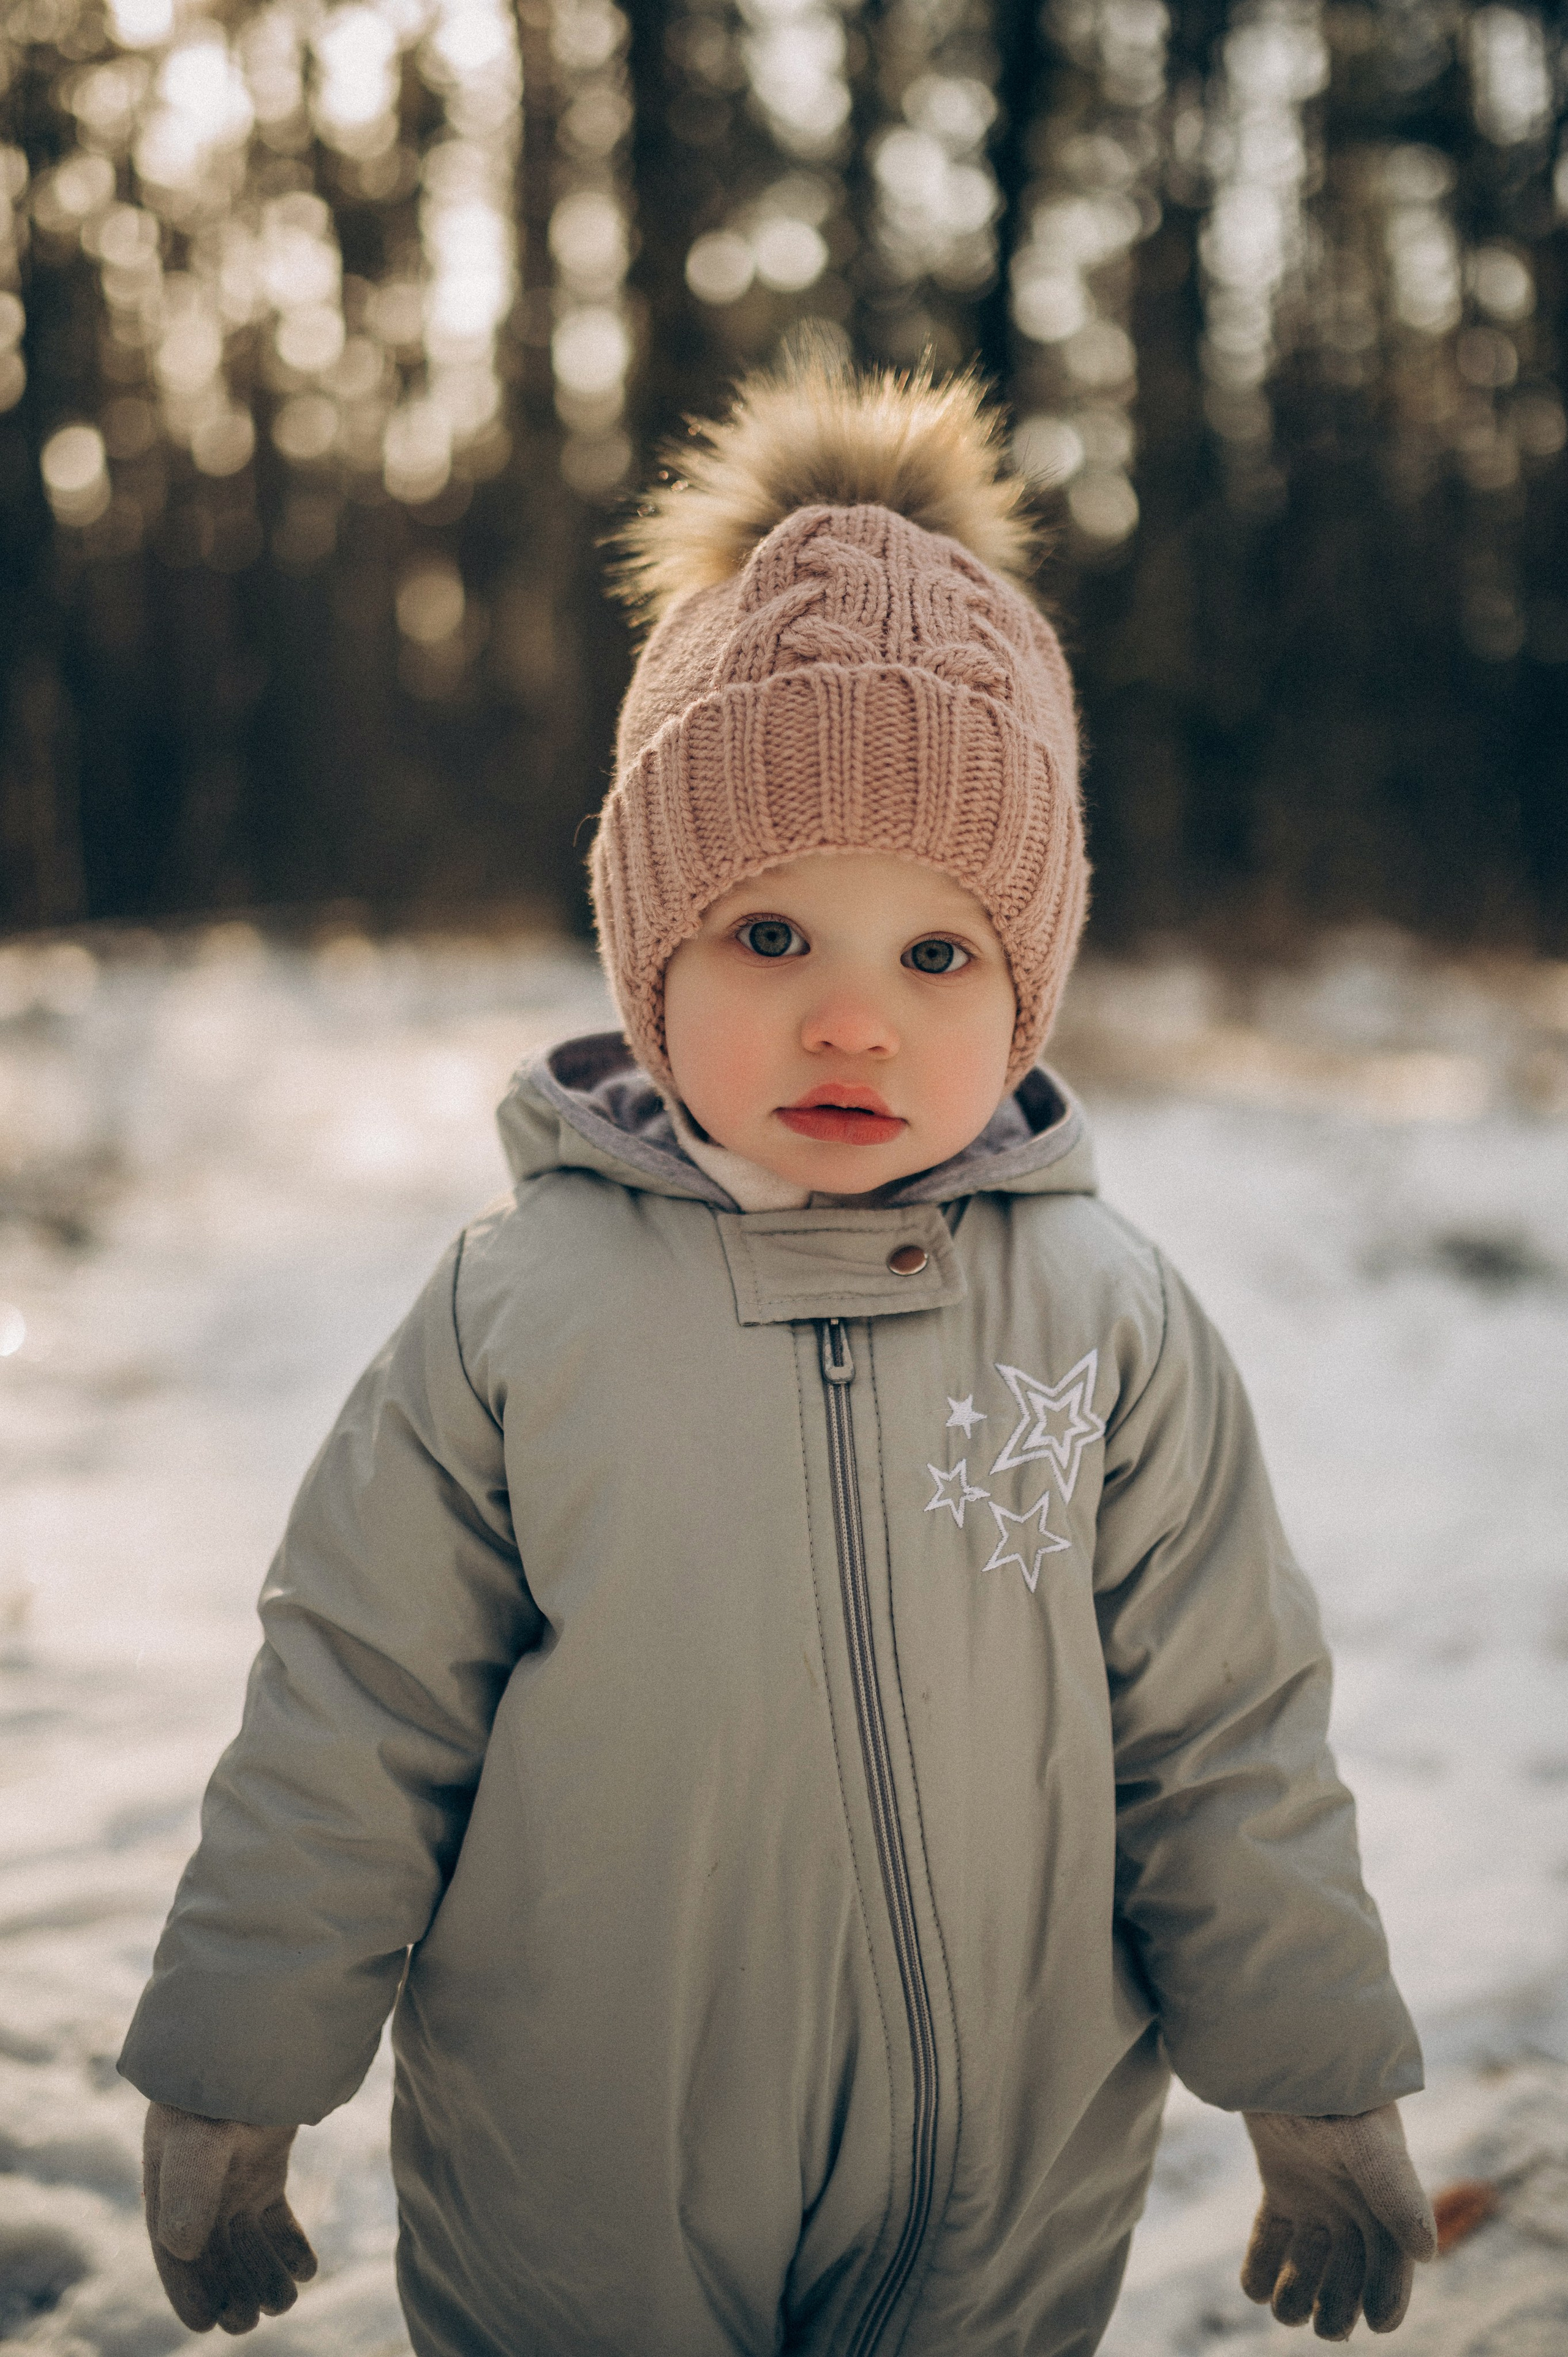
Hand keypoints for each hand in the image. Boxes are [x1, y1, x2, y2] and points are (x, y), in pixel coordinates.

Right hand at [143, 2101, 317, 2334]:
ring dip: (264, 2276)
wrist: (256, 2042)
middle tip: (252, 2321)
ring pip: (247, 2244)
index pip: (173, 2256)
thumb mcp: (198, 2140)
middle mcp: (199, 2190)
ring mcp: (234, 2179)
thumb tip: (181, 2250)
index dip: (188, 2294)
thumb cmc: (216, 2093)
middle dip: (231, 2293)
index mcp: (168, 2189)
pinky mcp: (267, 2167)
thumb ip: (188, 2189)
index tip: (207, 2326)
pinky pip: (274, 2219)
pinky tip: (307, 2269)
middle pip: (214, 2258)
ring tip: (285, 2301)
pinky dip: (289, 2246)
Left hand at [1241, 2103, 1435, 2338]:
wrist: (1282, 2043)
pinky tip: (1254, 2287)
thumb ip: (1394, 2188)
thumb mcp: (1366, 2138)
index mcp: (1385, 2191)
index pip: (1393, 2257)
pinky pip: (1274, 2237)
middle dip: (1341, 2304)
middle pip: (1352, 2269)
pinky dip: (1263, 2267)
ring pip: (1312, 2261)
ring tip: (1286, 2312)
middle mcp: (1353, 2199)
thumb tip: (1426, 2253)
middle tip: (1327, 2328)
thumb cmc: (1335, 2088)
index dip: (1389, 2293)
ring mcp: (1315, 2193)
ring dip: (1300, 2293)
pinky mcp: (1279, 2184)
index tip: (1377, 2324)